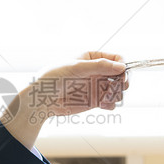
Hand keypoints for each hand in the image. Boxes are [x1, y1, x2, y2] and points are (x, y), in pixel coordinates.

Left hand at [0, 52, 127, 148]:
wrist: (41, 99)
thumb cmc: (53, 77)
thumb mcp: (77, 67)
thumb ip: (100, 66)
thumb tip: (122, 67)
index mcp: (92, 57)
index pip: (116, 59)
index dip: (122, 66)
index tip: (121, 73)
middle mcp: (96, 71)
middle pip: (120, 75)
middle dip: (122, 81)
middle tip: (118, 87)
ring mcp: (96, 86)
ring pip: (117, 90)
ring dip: (116, 94)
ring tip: (106, 98)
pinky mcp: (94, 101)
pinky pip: (110, 102)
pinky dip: (111, 104)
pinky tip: (103, 105)